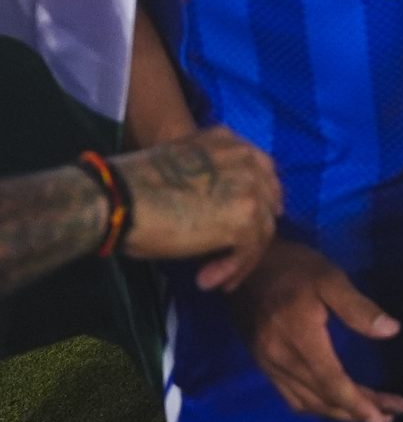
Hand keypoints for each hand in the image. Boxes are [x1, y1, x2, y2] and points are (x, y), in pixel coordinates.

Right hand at [117, 128, 281, 291]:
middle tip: (233, 259)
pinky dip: (232, 269)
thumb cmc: (132, 186)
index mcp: (227, 141)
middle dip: (252, 233)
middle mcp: (245, 159)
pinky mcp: (243, 217)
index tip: (249, 224)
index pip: (262, 171)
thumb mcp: (179, 167)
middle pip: (266, 201)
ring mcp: (249, 187)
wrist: (117, 199)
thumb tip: (218, 210)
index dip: (259, 200)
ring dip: (240, 259)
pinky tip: (207, 280)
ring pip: (261, 229)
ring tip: (216, 280)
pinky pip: (248, 250)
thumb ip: (208, 178)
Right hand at [229, 239, 402, 421]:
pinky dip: (316, 406)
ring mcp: (269, 365)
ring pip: (306, 402)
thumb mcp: (330, 278)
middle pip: (322, 399)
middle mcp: (281, 361)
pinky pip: (290, 396)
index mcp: (300, 340)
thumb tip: (391, 331)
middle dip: (356, 413)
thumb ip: (358, 308)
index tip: (384, 418)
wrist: (244, 264)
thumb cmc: (294, 267)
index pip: (331, 383)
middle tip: (388, 420)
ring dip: (337, 413)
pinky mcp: (264, 363)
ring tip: (369, 415)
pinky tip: (334, 404)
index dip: (358, 404)